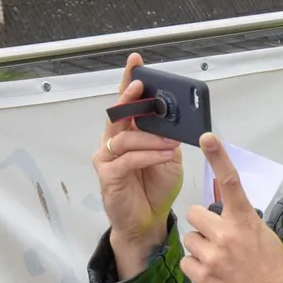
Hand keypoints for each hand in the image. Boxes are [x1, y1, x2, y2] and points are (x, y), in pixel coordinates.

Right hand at [94, 54, 183, 275]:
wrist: (147, 221)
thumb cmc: (156, 187)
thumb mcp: (169, 157)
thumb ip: (168, 137)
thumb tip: (176, 118)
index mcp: (129, 132)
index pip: (127, 102)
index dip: (129, 80)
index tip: (136, 61)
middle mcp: (113, 141)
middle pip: (118, 113)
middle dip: (130, 98)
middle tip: (141, 87)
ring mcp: (107, 158)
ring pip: (125, 138)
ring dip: (149, 137)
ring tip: (170, 142)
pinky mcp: (108, 176)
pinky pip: (127, 160)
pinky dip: (147, 155)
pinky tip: (163, 155)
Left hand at [181, 134, 282, 282]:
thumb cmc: (277, 275)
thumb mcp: (267, 240)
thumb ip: (245, 224)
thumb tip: (230, 217)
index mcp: (246, 222)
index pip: (230, 183)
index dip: (218, 157)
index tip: (207, 138)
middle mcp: (227, 235)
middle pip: (196, 213)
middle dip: (203, 224)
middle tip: (217, 239)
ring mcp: (213, 257)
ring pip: (190, 239)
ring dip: (200, 248)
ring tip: (218, 262)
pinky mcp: (203, 278)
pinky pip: (187, 261)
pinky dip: (196, 268)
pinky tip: (212, 276)